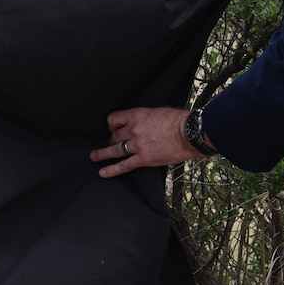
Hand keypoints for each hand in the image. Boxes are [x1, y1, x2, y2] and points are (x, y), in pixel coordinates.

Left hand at [89, 107, 206, 178]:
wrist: (189, 133)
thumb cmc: (178, 121)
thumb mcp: (157, 112)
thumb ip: (144, 118)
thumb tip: (139, 123)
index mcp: (136, 115)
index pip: (114, 119)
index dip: (112, 124)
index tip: (113, 128)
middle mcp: (133, 129)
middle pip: (114, 135)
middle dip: (112, 139)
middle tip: (113, 143)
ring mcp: (137, 145)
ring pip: (114, 150)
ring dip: (102, 153)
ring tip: (94, 157)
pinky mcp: (143, 159)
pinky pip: (123, 165)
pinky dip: (112, 170)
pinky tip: (103, 172)